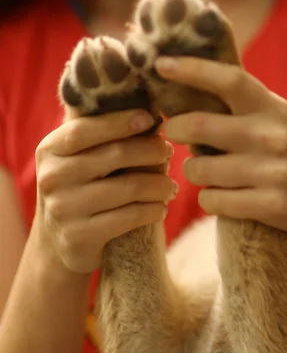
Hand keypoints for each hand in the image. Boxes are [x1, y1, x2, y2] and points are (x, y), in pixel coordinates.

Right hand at [34, 110, 177, 273]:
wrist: (59, 243)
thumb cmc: (82, 189)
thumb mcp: (80, 159)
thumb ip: (101, 135)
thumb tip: (148, 109)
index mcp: (50, 150)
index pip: (86, 129)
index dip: (120, 121)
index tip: (150, 118)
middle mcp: (52, 177)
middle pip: (116, 155)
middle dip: (151, 151)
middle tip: (168, 153)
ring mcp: (63, 208)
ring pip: (129, 187)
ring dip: (160, 185)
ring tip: (171, 186)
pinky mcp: (79, 236)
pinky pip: (130, 216)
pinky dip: (154, 210)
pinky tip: (161, 208)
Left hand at [156, 57, 286, 232]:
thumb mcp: (282, 117)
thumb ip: (245, 106)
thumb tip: (189, 94)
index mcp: (273, 108)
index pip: (229, 80)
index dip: (191, 69)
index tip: (160, 65)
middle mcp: (272, 136)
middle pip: (199, 126)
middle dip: (173, 129)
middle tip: (170, 131)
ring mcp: (273, 173)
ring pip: (199, 169)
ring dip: (193, 169)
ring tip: (206, 169)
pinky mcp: (272, 205)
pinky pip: (213, 201)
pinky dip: (208, 198)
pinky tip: (219, 195)